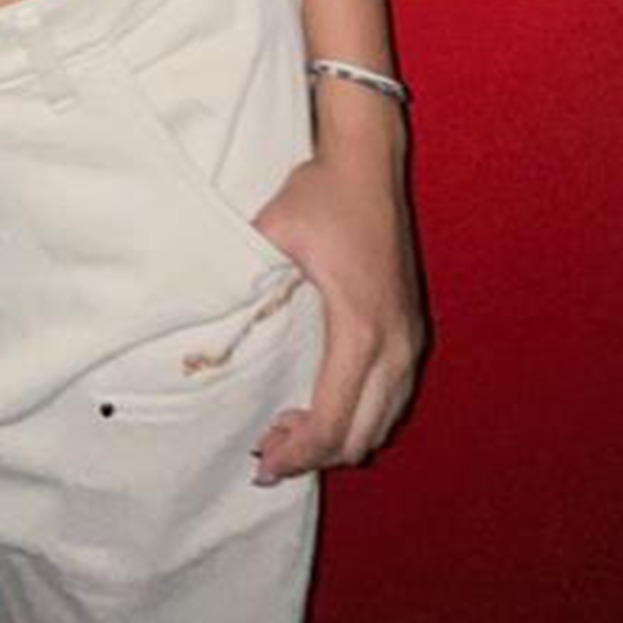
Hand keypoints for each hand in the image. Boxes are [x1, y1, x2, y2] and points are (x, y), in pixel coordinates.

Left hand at [246, 149, 428, 481]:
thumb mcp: (272, 235)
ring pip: (382, 422)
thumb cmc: (320, 194)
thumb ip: (246, 286)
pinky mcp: (411, 329)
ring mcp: (409, 338)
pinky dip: (361, 415)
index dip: (297, 453)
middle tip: (268, 450)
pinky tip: (324, 403)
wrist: (368, 160)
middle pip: (360, 436)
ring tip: (291, 429)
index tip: (262, 462)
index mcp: (360, 328)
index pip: (332, 420)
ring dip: (339, 437)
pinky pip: (393, 398)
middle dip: (314, 454)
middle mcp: (395, 343)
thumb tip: (210, 327)